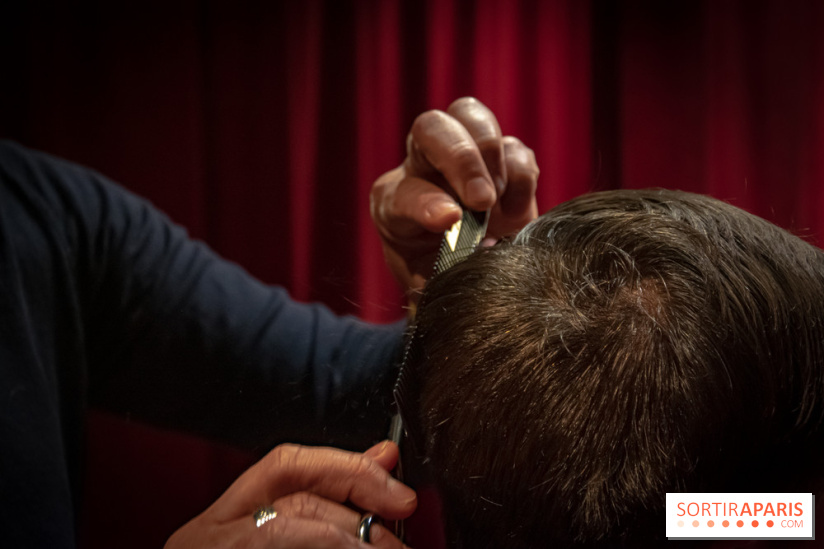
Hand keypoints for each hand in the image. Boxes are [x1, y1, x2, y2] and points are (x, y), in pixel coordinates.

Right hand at [165, 441, 414, 548]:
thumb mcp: (288, 536)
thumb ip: (329, 503)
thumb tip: (386, 457)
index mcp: (218, 524)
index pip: (284, 465)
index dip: (348, 468)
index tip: (401, 494)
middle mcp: (206, 536)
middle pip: (297, 499)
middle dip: (360, 518)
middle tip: (400, 544)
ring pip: (294, 525)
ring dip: (353, 541)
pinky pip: (281, 541)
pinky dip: (334, 547)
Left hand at [370, 97, 538, 299]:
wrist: (461, 278)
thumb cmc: (436, 281)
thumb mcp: (428, 288)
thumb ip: (441, 278)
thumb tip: (477, 255)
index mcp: (394, 203)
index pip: (406, 191)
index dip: (427, 203)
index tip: (451, 221)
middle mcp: (423, 169)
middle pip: (431, 127)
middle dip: (460, 157)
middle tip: (482, 200)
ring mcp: (464, 160)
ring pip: (469, 115)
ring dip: (489, 153)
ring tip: (495, 201)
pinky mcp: (504, 164)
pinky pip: (515, 147)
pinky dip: (521, 175)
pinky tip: (515, 213)